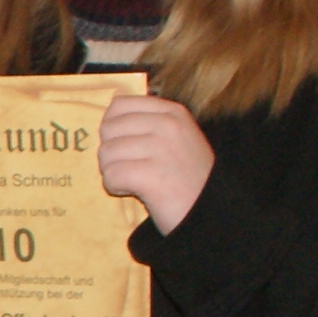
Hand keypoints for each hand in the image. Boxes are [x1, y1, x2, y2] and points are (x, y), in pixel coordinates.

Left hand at [96, 92, 215, 234]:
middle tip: (131, 167)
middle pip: (108, 129)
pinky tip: (134, 191)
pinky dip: (116, 187)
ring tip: (135, 180)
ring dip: (113, 171)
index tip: (127, 145)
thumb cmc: (189, 178)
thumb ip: (148, 123)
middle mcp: (167, 125)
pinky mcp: (150, 175)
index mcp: (173, 112)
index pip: (120, 105)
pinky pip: (111, 175)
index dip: (114, 128)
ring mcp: (160, 149)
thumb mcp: (178, 138)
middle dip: (112, 151)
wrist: (211, 211)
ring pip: (106, 153)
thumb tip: (108, 119)